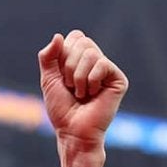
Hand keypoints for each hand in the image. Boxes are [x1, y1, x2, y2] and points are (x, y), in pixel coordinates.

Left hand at [38, 30, 128, 146]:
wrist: (72, 130)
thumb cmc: (61, 109)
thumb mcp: (48, 79)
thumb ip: (48, 57)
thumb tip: (58, 36)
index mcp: (81, 59)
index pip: (75, 36)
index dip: (63, 53)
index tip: (62, 76)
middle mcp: (96, 62)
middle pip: (83, 41)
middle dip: (69, 65)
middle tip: (71, 86)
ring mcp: (108, 70)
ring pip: (91, 53)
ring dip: (78, 77)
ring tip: (81, 93)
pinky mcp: (118, 80)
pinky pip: (102, 64)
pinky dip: (91, 80)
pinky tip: (93, 95)